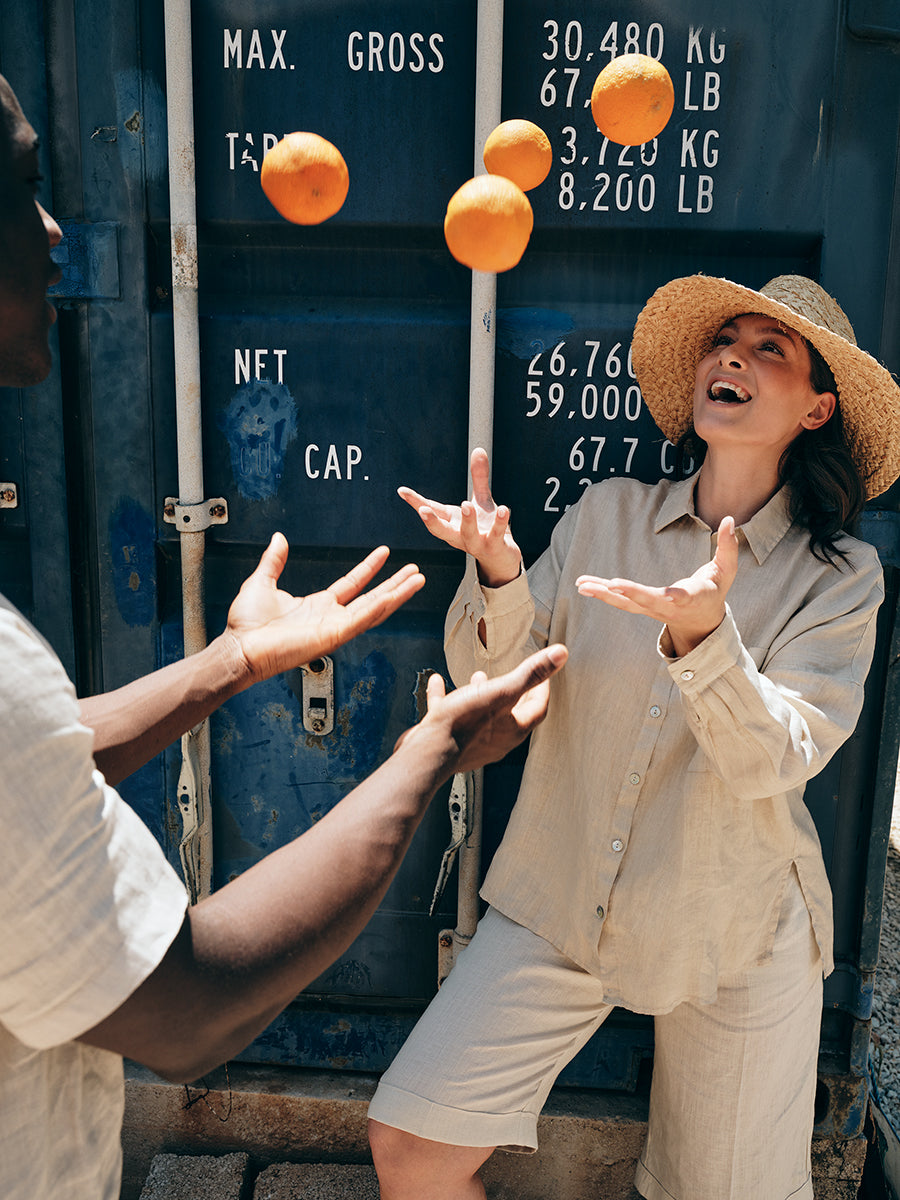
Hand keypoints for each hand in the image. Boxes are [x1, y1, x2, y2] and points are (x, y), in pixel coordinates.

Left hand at [223, 535, 424, 683]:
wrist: (240, 647)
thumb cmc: (247, 625)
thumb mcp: (262, 582)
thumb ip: (274, 561)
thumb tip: (278, 539)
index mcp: (317, 606)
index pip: (352, 584)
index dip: (369, 568)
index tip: (384, 553)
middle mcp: (330, 618)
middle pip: (372, 598)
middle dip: (395, 584)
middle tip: (415, 571)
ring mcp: (334, 628)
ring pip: (374, 609)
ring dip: (396, 595)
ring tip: (416, 580)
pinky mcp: (332, 637)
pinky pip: (360, 620)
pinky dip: (378, 607)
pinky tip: (393, 596)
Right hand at [398, 447, 522, 586]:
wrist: (501, 558)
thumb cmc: (486, 529)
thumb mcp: (481, 501)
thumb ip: (478, 477)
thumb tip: (478, 449)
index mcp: (452, 523)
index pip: (432, 511)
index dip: (416, 502)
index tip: (402, 491)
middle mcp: (459, 535)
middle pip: (441, 530)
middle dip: (432, 522)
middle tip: (422, 511)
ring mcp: (476, 543)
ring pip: (468, 534)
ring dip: (467, 521)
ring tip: (466, 504)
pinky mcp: (495, 547)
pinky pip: (496, 535)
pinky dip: (500, 522)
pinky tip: (504, 509)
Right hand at [398, 644, 567, 773]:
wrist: (427, 753)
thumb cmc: (464, 724)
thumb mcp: (502, 691)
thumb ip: (531, 673)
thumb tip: (561, 654)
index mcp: (514, 729)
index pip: (538, 708)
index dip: (543, 689)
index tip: (542, 675)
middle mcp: (497, 738)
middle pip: (513, 713)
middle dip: (515, 693)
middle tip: (517, 678)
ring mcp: (472, 741)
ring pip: (481, 715)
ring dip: (482, 694)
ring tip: (479, 677)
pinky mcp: (448, 739)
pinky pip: (450, 714)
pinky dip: (447, 697)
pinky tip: (437, 683)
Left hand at [575, 516, 738, 655]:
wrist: (701, 621)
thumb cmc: (715, 590)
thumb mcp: (727, 570)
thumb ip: (728, 546)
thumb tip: (730, 519)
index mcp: (693, 598)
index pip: (684, 597)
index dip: (676, 596)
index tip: (670, 595)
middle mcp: (669, 607)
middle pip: (648, 601)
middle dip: (631, 594)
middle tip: (613, 585)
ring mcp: (652, 609)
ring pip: (626, 604)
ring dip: (604, 595)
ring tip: (582, 585)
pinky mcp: (640, 607)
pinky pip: (618, 600)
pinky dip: (601, 592)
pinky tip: (582, 585)